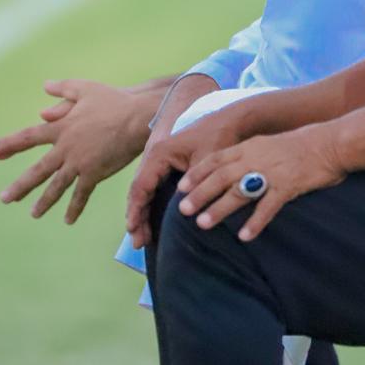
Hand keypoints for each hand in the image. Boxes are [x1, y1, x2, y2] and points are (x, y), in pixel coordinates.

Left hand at [0, 79, 156, 222]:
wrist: (138, 116)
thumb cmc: (113, 100)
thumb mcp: (85, 88)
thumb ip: (62, 91)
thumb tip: (42, 98)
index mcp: (61, 127)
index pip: (28, 137)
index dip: (9, 144)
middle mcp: (66, 147)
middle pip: (38, 170)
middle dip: (20, 186)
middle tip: (4, 198)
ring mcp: (80, 162)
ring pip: (56, 186)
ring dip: (43, 201)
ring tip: (33, 214)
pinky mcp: (96, 173)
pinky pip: (82, 193)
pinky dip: (75, 207)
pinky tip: (68, 220)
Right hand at [126, 107, 244, 248]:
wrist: (230, 122)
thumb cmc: (218, 138)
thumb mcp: (208, 162)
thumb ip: (195, 185)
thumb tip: (182, 211)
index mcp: (160, 154)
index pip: (141, 186)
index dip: (137, 210)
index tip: (134, 230)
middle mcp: (155, 157)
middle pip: (139, 191)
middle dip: (137, 217)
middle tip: (138, 242)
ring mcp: (160, 161)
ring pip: (145, 191)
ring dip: (142, 214)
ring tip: (142, 239)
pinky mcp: (168, 166)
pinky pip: (154, 188)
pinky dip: (151, 206)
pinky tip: (151, 223)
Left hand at [126, 121, 345, 248]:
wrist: (330, 143)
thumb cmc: (301, 145)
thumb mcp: (269, 145)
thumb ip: (250, 156)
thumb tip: (231, 171)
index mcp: (250, 146)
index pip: (216, 159)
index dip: (197, 173)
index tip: (180, 187)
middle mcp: (256, 158)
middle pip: (221, 176)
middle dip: (200, 193)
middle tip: (183, 210)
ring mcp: (272, 172)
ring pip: (239, 191)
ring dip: (220, 208)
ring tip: (203, 224)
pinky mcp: (288, 186)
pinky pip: (268, 206)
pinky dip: (255, 222)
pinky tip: (245, 236)